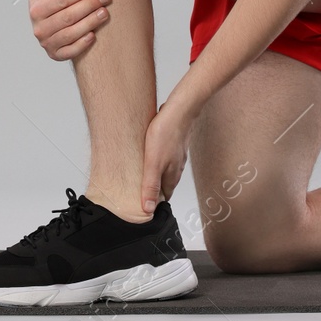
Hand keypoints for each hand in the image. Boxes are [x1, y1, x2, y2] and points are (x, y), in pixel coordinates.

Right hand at [28, 0, 111, 60]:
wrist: (47, 22)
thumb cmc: (48, 0)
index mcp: (35, 10)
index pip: (60, 0)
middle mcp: (39, 29)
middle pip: (68, 16)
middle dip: (89, 5)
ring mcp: (47, 44)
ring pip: (71, 34)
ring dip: (90, 22)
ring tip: (105, 12)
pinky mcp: (56, 55)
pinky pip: (69, 52)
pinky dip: (82, 44)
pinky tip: (94, 35)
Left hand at [141, 98, 195, 214]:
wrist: (180, 110)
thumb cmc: (166, 134)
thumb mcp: (154, 164)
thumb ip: (150, 186)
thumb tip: (149, 210)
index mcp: (172, 176)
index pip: (164, 196)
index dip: (155, 203)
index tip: (145, 207)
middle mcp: (176, 167)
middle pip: (165, 184)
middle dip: (154, 190)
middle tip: (140, 193)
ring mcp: (177, 155)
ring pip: (166, 170)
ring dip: (156, 175)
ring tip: (143, 177)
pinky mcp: (174, 143)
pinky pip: (166, 157)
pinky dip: (158, 161)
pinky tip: (151, 156)